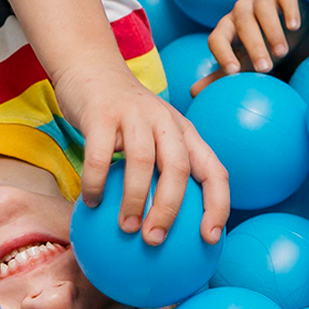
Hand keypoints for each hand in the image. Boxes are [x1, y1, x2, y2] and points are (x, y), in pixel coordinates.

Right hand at [53, 62, 228, 245]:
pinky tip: (90, 203)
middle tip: (155, 240)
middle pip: (179, 168)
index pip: (214, 170)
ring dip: (134, 200)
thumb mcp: (153, 138)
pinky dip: (96, 182)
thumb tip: (165, 231)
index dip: (218, 205)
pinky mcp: (102, 113)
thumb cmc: (124, 117)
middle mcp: (166, 121)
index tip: (209, 238)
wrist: (92, 68)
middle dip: (170, 209)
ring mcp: (134, 114)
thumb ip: (162, 173)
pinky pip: (99, 154)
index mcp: (185, 133)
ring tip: (126, 228)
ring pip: (142, 161)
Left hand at [206, 0, 301, 81]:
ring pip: (263, 8)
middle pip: (243, 23)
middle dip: (253, 46)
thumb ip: (221, 76)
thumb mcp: (243, 63)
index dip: (222, 54)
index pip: (217, 38)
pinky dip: (289, 10)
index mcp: (226, 28)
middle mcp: (240, 10)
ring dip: (272, 31)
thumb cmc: (260, 48)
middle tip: (265, 68)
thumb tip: (193, 92)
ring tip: (282, 52)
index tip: (233, 72)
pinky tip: (294, 27)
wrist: (289, 30)